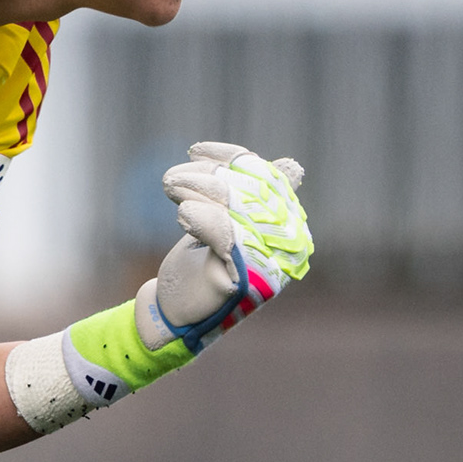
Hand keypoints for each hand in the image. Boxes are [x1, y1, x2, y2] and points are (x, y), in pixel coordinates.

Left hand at [148, 143, 309, 349]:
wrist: (176, 309)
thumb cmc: (203, 263)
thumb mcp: (228, 222)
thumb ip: (254, 196)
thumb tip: (293, 167)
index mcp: (290, 229)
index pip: (269, 179)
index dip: (233, 160)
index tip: (195, 152)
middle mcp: (288, 247)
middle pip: (252, 191)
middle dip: (208, 178)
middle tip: (171, 179)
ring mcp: (267, 265)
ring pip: (237, 209)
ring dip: (197, 191)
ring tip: (170, 188)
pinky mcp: (243, 281)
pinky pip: (225, 235)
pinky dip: (203, 219)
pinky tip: (184, 214)